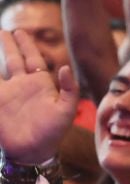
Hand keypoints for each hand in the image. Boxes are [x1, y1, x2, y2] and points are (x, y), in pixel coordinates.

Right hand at [0, 29, 77, 166]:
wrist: (33, 151)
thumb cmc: (53, 132)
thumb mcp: (66, 109)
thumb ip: (69, 88)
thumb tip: (65, 67)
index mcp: (40, 83)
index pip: (32, 57)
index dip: (27, 44)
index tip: (20, 31)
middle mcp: (22, 85)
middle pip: (13, 59)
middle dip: (8, 45)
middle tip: (2, 31)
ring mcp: (7, 94)